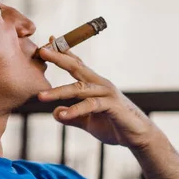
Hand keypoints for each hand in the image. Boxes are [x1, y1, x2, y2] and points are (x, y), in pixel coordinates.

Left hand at [37, 44, 156, 148]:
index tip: (48, 42)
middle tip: (41, 51)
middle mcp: (100, 84)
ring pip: (79, 88)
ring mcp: (107, 93)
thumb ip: (72, 116)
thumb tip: (55, 113)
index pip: (76, 65)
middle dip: (59, 58)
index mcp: (94, 85)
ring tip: (41, 96)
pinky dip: (75, 110)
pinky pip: (90, 105)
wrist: (137, 137)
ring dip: (59, 91)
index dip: (63, 53)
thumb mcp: (87, 121)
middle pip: (76, 68)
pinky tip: (63, 115)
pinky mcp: (112, 105)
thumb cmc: (114, 126)